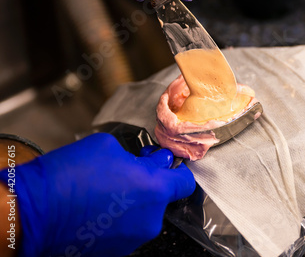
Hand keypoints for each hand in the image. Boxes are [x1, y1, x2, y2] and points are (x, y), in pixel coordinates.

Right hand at [0, 133, 194, 256]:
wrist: (32, 213)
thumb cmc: (69, 176)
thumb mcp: (109, 147)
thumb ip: (141, 157)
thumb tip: (153, 162)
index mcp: (155, 190)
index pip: (185, 182)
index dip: (176, 169)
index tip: (164, 163)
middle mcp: (150, 219)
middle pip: (161, 198)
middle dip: (148, 184)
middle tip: (124, 172)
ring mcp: (133, 238)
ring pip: (142, 214)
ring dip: (131, 202)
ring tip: (103, 191)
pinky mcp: (116, 251)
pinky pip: (125, 229)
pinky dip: (117, 219)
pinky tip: (95, 208)